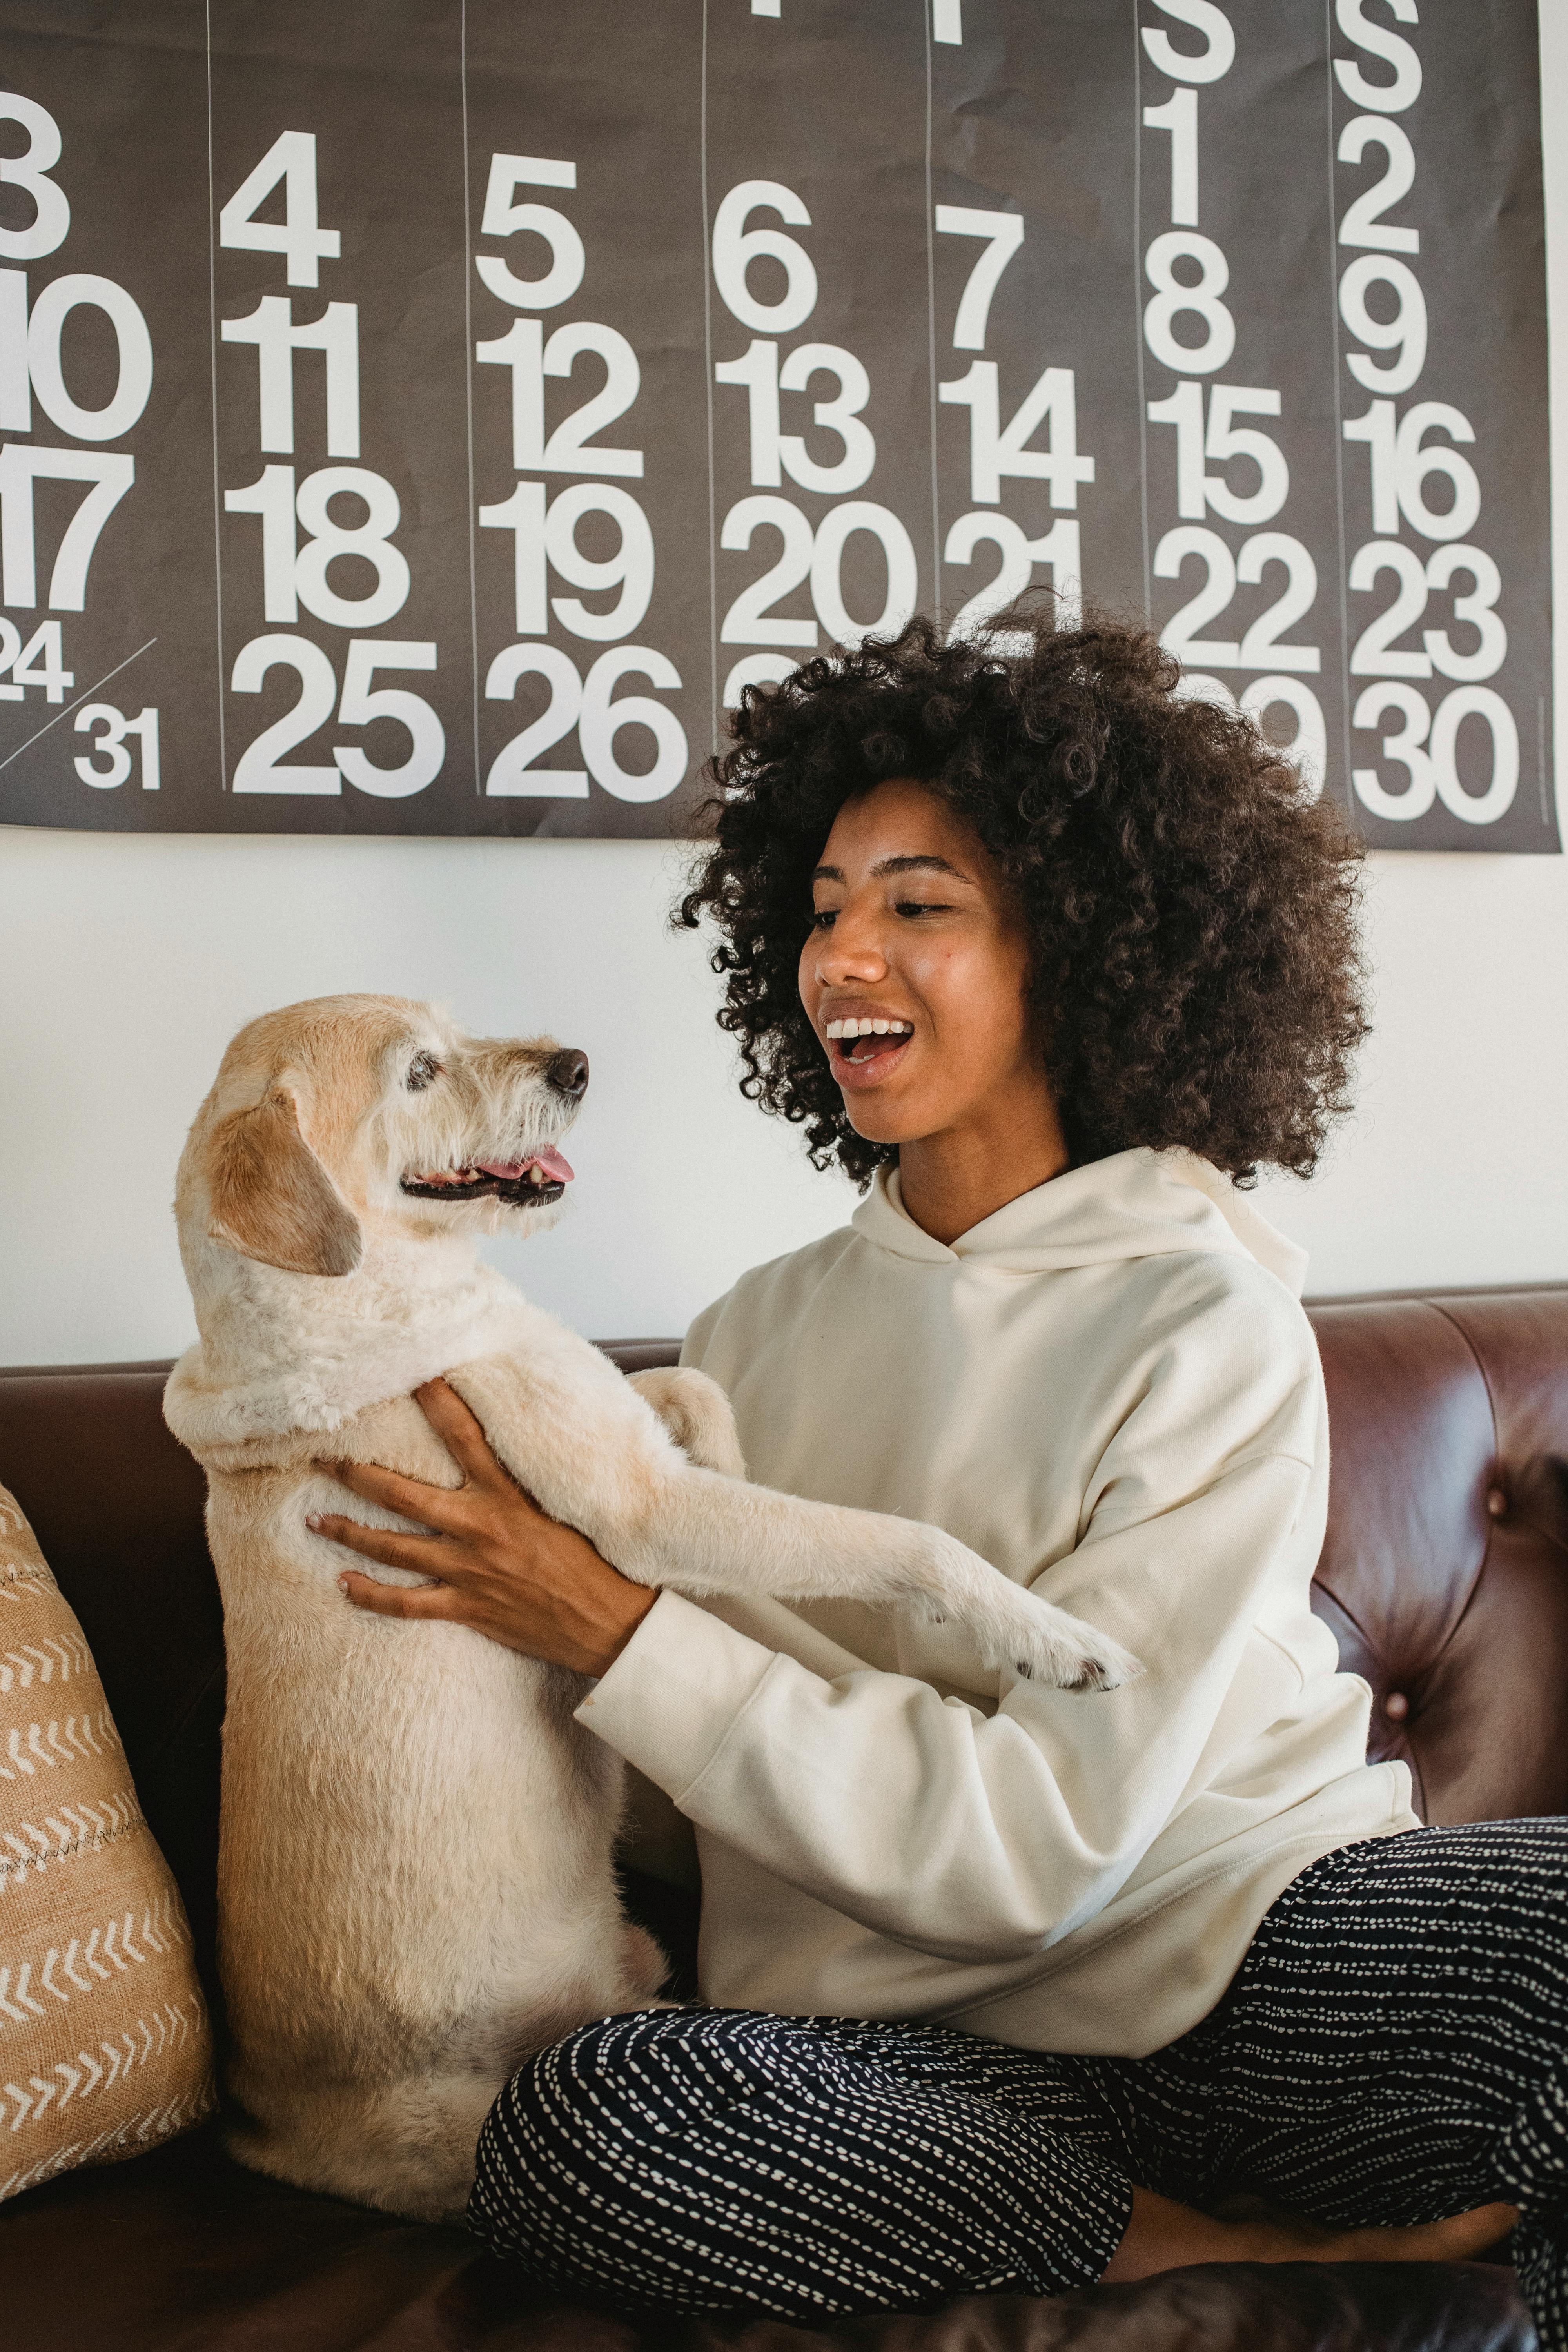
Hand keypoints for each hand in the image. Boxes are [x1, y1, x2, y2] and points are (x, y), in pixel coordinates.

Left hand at [309, 1377, 657, 1675]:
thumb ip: (536, 1474)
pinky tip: (344, 1586)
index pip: (464, 1434)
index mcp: (508, 1494)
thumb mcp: (568, 1503)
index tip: (410, 1375)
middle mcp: (480, 1527)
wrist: (609, 1622)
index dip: (436, 1402)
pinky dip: (370, 1596)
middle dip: (355, 1475)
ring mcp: (468, 1570)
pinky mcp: (467, 1608)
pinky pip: (405, 1604)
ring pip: (392, 1548)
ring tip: (316, 1520)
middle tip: (321, 1459)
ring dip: (348, 1533)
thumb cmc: (596, 1559)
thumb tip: (526, 1438)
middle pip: (401, 1494)